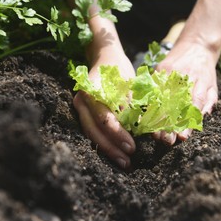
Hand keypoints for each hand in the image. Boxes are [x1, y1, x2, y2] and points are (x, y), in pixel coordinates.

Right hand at [73, 50, 135, 169]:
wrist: (104, 57)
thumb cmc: (119, 69)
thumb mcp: (129, 84)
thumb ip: (131, 105)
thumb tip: (140, 129)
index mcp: (92, 91)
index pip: (104, 118)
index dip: (118, 134)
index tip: (133, 147)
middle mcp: (81, 101)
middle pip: (94, 131)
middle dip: (111, 148)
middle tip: (127, 161)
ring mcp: (80, 109)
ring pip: (90, 134)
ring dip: (107, 150)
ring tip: (124, 163)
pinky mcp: (84, 114)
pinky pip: (91, 132)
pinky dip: (104, 144)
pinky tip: (115, 154)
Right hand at [154, 41, 218, 144]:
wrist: (196, 44)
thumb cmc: (205, 70)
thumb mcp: (213, 86)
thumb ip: (208, 102)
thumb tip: (201, 119)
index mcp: (200, 82)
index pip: (193, 105)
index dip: (187, 122)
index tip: (182, 137)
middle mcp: (184, 78)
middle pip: (175, 105)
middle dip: (169, 125)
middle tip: (166, 141)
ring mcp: (170, 73)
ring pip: (161, 98)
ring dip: (157, 118)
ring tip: (154, 134)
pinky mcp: (159, 69)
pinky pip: (152, 89)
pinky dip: (148, 103)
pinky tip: (145, 116)